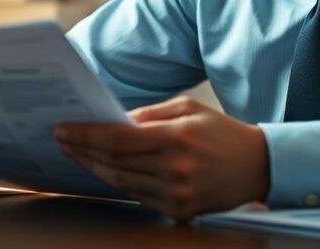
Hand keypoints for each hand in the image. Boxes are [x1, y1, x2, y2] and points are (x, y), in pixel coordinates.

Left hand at [54, 96, 268, 220]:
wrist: (258, 166)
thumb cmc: (222, 132)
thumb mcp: (189, 108)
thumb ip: (150, 114)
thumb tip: (114, 121)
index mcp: (177, 138)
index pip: (119, 139)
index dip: (86, 135)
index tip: (63, 129)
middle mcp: (175, 169)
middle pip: (114, 163)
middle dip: (82, 151)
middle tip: (61, 140)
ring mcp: (177, 194)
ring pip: (121, 182)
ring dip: (94, 168)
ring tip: (76, 154)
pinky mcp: (179, 211)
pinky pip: (138, 197)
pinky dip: (118, 183)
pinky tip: (104, 171)